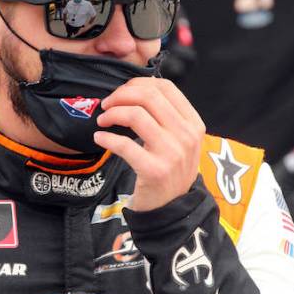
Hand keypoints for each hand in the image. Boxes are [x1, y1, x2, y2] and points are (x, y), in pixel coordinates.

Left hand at [93, 78, 204, 211]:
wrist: (171, 209)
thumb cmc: (170, 170)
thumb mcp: (179, 141)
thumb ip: (166, 117)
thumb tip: (134, 90)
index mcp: (194, 123)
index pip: (165, 87)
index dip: (138, 84)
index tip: (121, 93)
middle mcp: (186, 136)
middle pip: (149, 97)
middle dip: (121, 95)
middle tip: (106, 104)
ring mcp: (172, 153)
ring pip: (136, 115)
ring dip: (112, 114)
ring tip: (102, 121)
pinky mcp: (154, 170)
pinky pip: (124, 144)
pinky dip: (107, 138)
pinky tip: (99, 138)